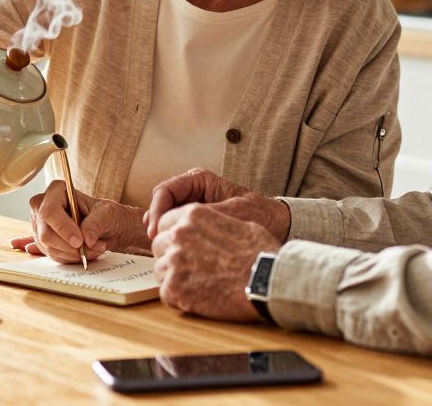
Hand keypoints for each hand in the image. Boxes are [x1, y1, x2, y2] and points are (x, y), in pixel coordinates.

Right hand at [9, 181, 150, 262]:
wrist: (109, 229)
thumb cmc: (108, 215)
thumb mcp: (108, 214)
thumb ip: (97, 223)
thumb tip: (87, 238)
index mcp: (58, 191)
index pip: (50, 211)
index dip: (63, 228)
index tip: (79, 242)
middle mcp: (44, 206)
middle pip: (45, 232)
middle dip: (68, 247)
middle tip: (91, 251)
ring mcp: (41, 225)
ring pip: (48, 247)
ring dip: (71, 255)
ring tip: (93, 251)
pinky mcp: (44, 240)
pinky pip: (50, 254)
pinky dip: (66, 258)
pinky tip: (67, 254)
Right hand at [145, 167, 291, 240]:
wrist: (276, 225)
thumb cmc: (259, 215)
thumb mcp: (233, 212)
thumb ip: (207, 214)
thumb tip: (182, 223)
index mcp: (199, 180)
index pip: (165, 191)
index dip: (156, 211)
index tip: (156, 231)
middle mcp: (192, 190)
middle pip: (161, 203)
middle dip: (156, 222)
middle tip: (155, 242)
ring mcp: (192, 205)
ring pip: (165, 216)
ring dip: (162, 231)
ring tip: (161, 248)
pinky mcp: (195, 220)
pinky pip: (176, 226)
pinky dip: (171, 237)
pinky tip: (173, 250)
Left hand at [151, 203, 279, 321]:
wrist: (267, 281)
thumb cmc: (259, 252)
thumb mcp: (236, 223)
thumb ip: (211, 223)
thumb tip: (205, 230)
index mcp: (193, 215)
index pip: (165, 222)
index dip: (172, 235)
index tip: (180, 246)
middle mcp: (179, 234)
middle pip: (158, 245)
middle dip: (170, 255)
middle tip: (189, 267)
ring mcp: (174, 262)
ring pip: (160, 269)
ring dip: (173, 276)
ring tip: (196, 284)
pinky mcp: (174, 288)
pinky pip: (165, 291)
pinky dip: (178, 296)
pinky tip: (197, 297)